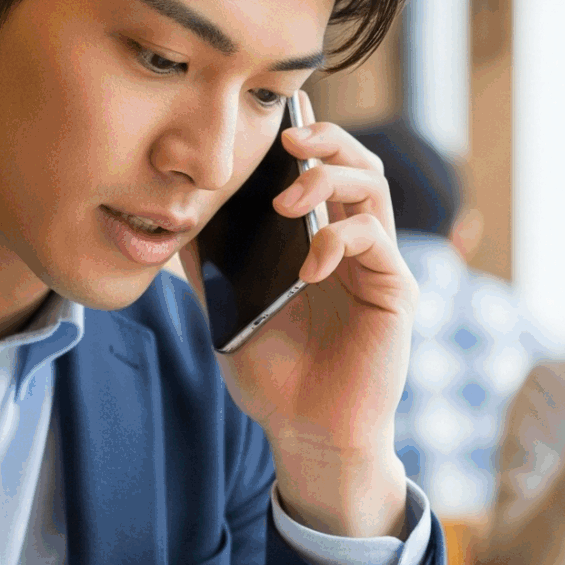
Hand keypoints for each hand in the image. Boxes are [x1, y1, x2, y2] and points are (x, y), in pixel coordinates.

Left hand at [202, 118, 414, 537]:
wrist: (307, 435)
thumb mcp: (227, 310)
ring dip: (331, 178)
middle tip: (288, 143)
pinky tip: (310, 264)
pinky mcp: (395, 291)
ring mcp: (379, 265)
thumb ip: (209, 265)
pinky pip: (376, 240)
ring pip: (373, 187)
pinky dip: (340, 238)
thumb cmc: (274, 377)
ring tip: (290, 199)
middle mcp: (356, 244)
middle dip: (326, 140)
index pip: (322, 169)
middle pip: (357, 162)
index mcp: (320, 240)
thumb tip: (170, 219)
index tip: (266, 129)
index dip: (303, 140)